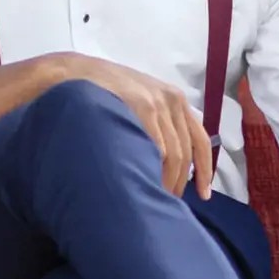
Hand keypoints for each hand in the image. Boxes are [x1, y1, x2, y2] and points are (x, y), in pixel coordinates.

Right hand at [0, 54, 213, 197]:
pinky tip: (145, 182)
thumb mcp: (137, 101)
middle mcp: (172, 100)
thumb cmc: (102, 93)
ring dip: (166, 181)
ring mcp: (158, 102)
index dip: (205, 171)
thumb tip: (169, 159)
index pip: (200, 140)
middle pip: (186, 154)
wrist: (72, 74)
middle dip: (180, 183)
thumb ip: (157, 123)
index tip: (205, 195)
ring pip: (173, 155)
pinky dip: (155, 168)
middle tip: (166, 203)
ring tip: (152, 199)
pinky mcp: (144, 106)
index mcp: (175, 99)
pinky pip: (157, 147)